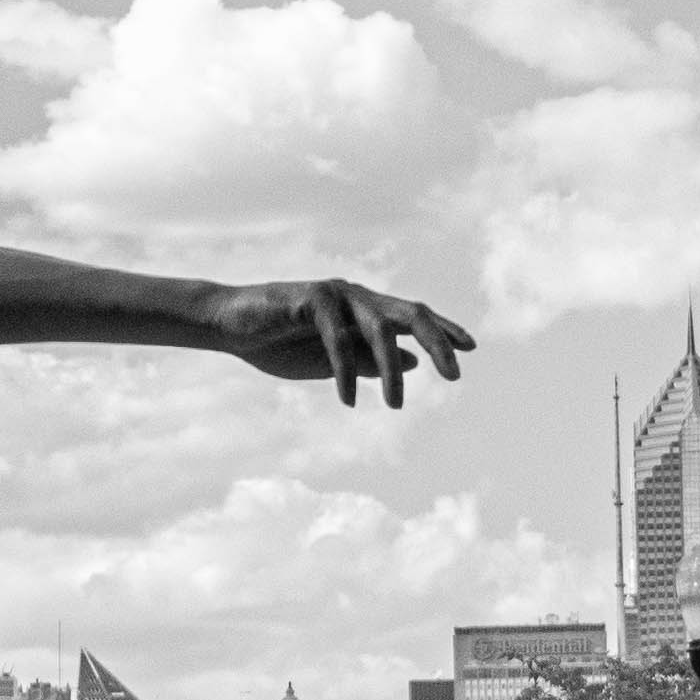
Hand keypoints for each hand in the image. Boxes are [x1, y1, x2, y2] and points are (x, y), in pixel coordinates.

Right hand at [223, 278, 473, 407]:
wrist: (229, 326)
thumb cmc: (279, 342)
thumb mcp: (331, 362)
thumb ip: (368, 361)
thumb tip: (411, 362)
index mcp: (364, 309)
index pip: (413, 317)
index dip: (443, 331)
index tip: (470, 350)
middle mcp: (356, 296)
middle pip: (410, 314)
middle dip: (438, 342)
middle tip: (456, 376)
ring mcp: (336, 293)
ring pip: (379, 330)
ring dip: (391, 371)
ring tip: (395, 405)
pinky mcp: (311, 298)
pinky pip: (338, 337)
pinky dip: (345, 371)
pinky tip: (347, 400)